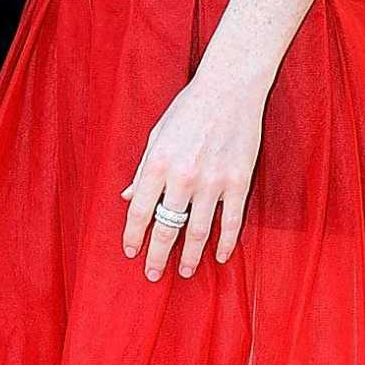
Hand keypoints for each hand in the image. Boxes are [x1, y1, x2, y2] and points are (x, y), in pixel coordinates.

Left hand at [121, 73, 263, 279]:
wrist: (229, 89)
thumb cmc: (189, 109)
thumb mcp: (156, 136)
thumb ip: (142, 169)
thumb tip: (126, 197)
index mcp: (157, 164)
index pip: (139, 211)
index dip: (133, 236)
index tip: (130, 251)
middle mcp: (183, 177)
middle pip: (166, 228)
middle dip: (156, 255)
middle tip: (152, 275)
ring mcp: (212, 182)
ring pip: (198, 231)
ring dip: (190, 256)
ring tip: (185, 272)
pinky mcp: (238, 182)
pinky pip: (232, 222)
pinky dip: (226, 243)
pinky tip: (221, 256)